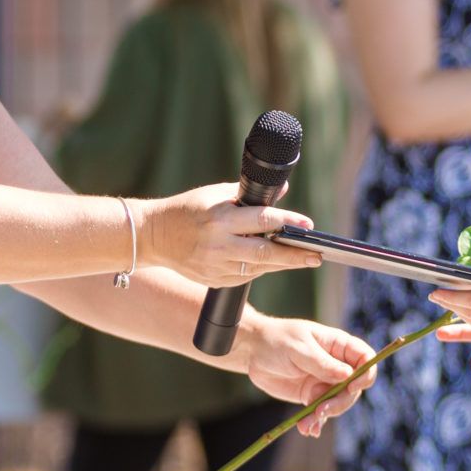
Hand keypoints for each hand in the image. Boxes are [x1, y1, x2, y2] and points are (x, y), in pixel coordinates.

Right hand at [142, 183, 320, 287]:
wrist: (153, 236)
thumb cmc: (188, 210)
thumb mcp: (215, 194)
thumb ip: (249, 195)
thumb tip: (282, 190)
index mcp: (219, 218)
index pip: (261, 220)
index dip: (287, 222)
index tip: (308, 225)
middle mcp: (218, 244)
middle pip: (265, 253)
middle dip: (295, 255)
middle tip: (317, 256)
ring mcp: (215, 266)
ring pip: (258, 269)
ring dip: (283, 264)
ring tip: (304, 259)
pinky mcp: (213, 280)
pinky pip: (245, 278)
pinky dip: (262, 270)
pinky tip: (275, 264)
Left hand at [241, 315, 378, 433]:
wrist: (254, 352)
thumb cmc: (278, 340)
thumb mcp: (300, 349)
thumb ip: (323, 363)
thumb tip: (348, 375)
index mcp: (339, 346)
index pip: (365, 359)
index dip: (365, 374)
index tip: (352, 386)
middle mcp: (336, 365)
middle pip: (354, 388)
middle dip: (340, 402)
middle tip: (321, 410)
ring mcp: (325, 382)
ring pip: (337, 403)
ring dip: (325, 416)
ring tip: (306, 424)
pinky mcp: (311, 396)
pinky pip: (321, 412)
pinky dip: (315, 422)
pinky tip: (307, 429)